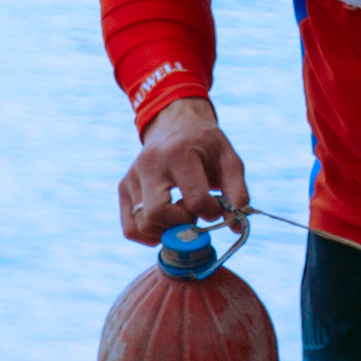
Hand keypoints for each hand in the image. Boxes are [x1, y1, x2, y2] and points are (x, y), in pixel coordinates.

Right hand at [119, 99, 248, 246]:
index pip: (195, 200)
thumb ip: (237, 192)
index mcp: (179, 153)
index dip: (211, 212)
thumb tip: (236, 227)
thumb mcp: (229, 160)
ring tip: (180, 215)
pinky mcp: (123, 188)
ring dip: (166, 231)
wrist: (175, 124)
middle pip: (156, 215)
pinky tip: (165, 225)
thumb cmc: (205, 145)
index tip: (216, 206)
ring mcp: (132, 176)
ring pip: (142, 225)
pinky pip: (130, 228)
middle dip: (182, 224)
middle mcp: (149, 164)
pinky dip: (149, 236)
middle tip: (193, 213)